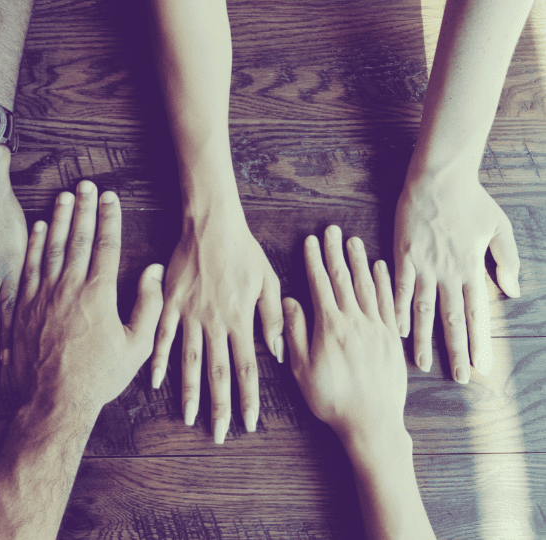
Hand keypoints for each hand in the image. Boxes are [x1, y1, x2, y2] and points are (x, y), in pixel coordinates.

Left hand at [12, 181, 163, 413]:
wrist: (53, 401)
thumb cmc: (99, 376)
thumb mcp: (137, 346)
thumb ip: (149, 305)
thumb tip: (153, 272)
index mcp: (99, 294)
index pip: (106, 245)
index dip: (109, 218)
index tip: (111, 198)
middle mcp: (69, 287)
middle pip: (78, 238)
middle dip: (84, 208)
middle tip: (87, 185)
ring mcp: (43, 295)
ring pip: (52, 247)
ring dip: (59, 218)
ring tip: (64, 196)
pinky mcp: (23, 306)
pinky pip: (29, 266)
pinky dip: (34, 245)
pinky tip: (39, 228)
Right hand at [150, 206, 282, 443]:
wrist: (211, 224)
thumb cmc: (244, 251)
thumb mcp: (268, 280)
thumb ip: (272, 318)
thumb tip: (279, 352)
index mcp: (240, 319)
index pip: (247, 368)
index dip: (249, 398)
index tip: (249, 423)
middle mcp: (215, 322)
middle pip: (218, 372)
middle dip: (220, 406)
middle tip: (219, 434)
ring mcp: (190, 314)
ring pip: (189, 361)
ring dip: (189, 391)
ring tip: (189, 417)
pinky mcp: (170, 303)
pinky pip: (163, 336)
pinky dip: (159, 359)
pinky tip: (155, 381)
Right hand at [283, 225, 435, 538]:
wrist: (372, 422)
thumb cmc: (332, 399)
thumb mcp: (302, 369)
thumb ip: (295, 332)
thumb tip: (290, 301)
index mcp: (330, 327)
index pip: (320, 285)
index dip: (314, 261)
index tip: (311, 241)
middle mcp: (355, 321)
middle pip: (344, 279)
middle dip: (336, 252)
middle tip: (332, 230)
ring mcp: (376, 328)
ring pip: (366, 286)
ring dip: (359, 261)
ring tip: (353, 241)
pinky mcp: (391, 338)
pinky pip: (388, 302)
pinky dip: (384, 282)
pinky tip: (380, 268)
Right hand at [393, 169, 519, 381]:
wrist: (438, 178)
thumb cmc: (471, 200)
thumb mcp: (499, 228)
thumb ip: (507, 260)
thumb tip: (513, 291)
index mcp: (471, 268)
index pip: (476, 313)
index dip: (479, 341)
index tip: (481, 366)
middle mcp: (448, 273)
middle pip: (451, 319)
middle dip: (455, 350)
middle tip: (458, 378)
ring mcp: (424, 266)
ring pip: (424, 310)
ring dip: (423, 339)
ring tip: (421, 364)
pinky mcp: (404, 256)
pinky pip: (400, 289)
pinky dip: (398, 310)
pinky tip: (396, 329)